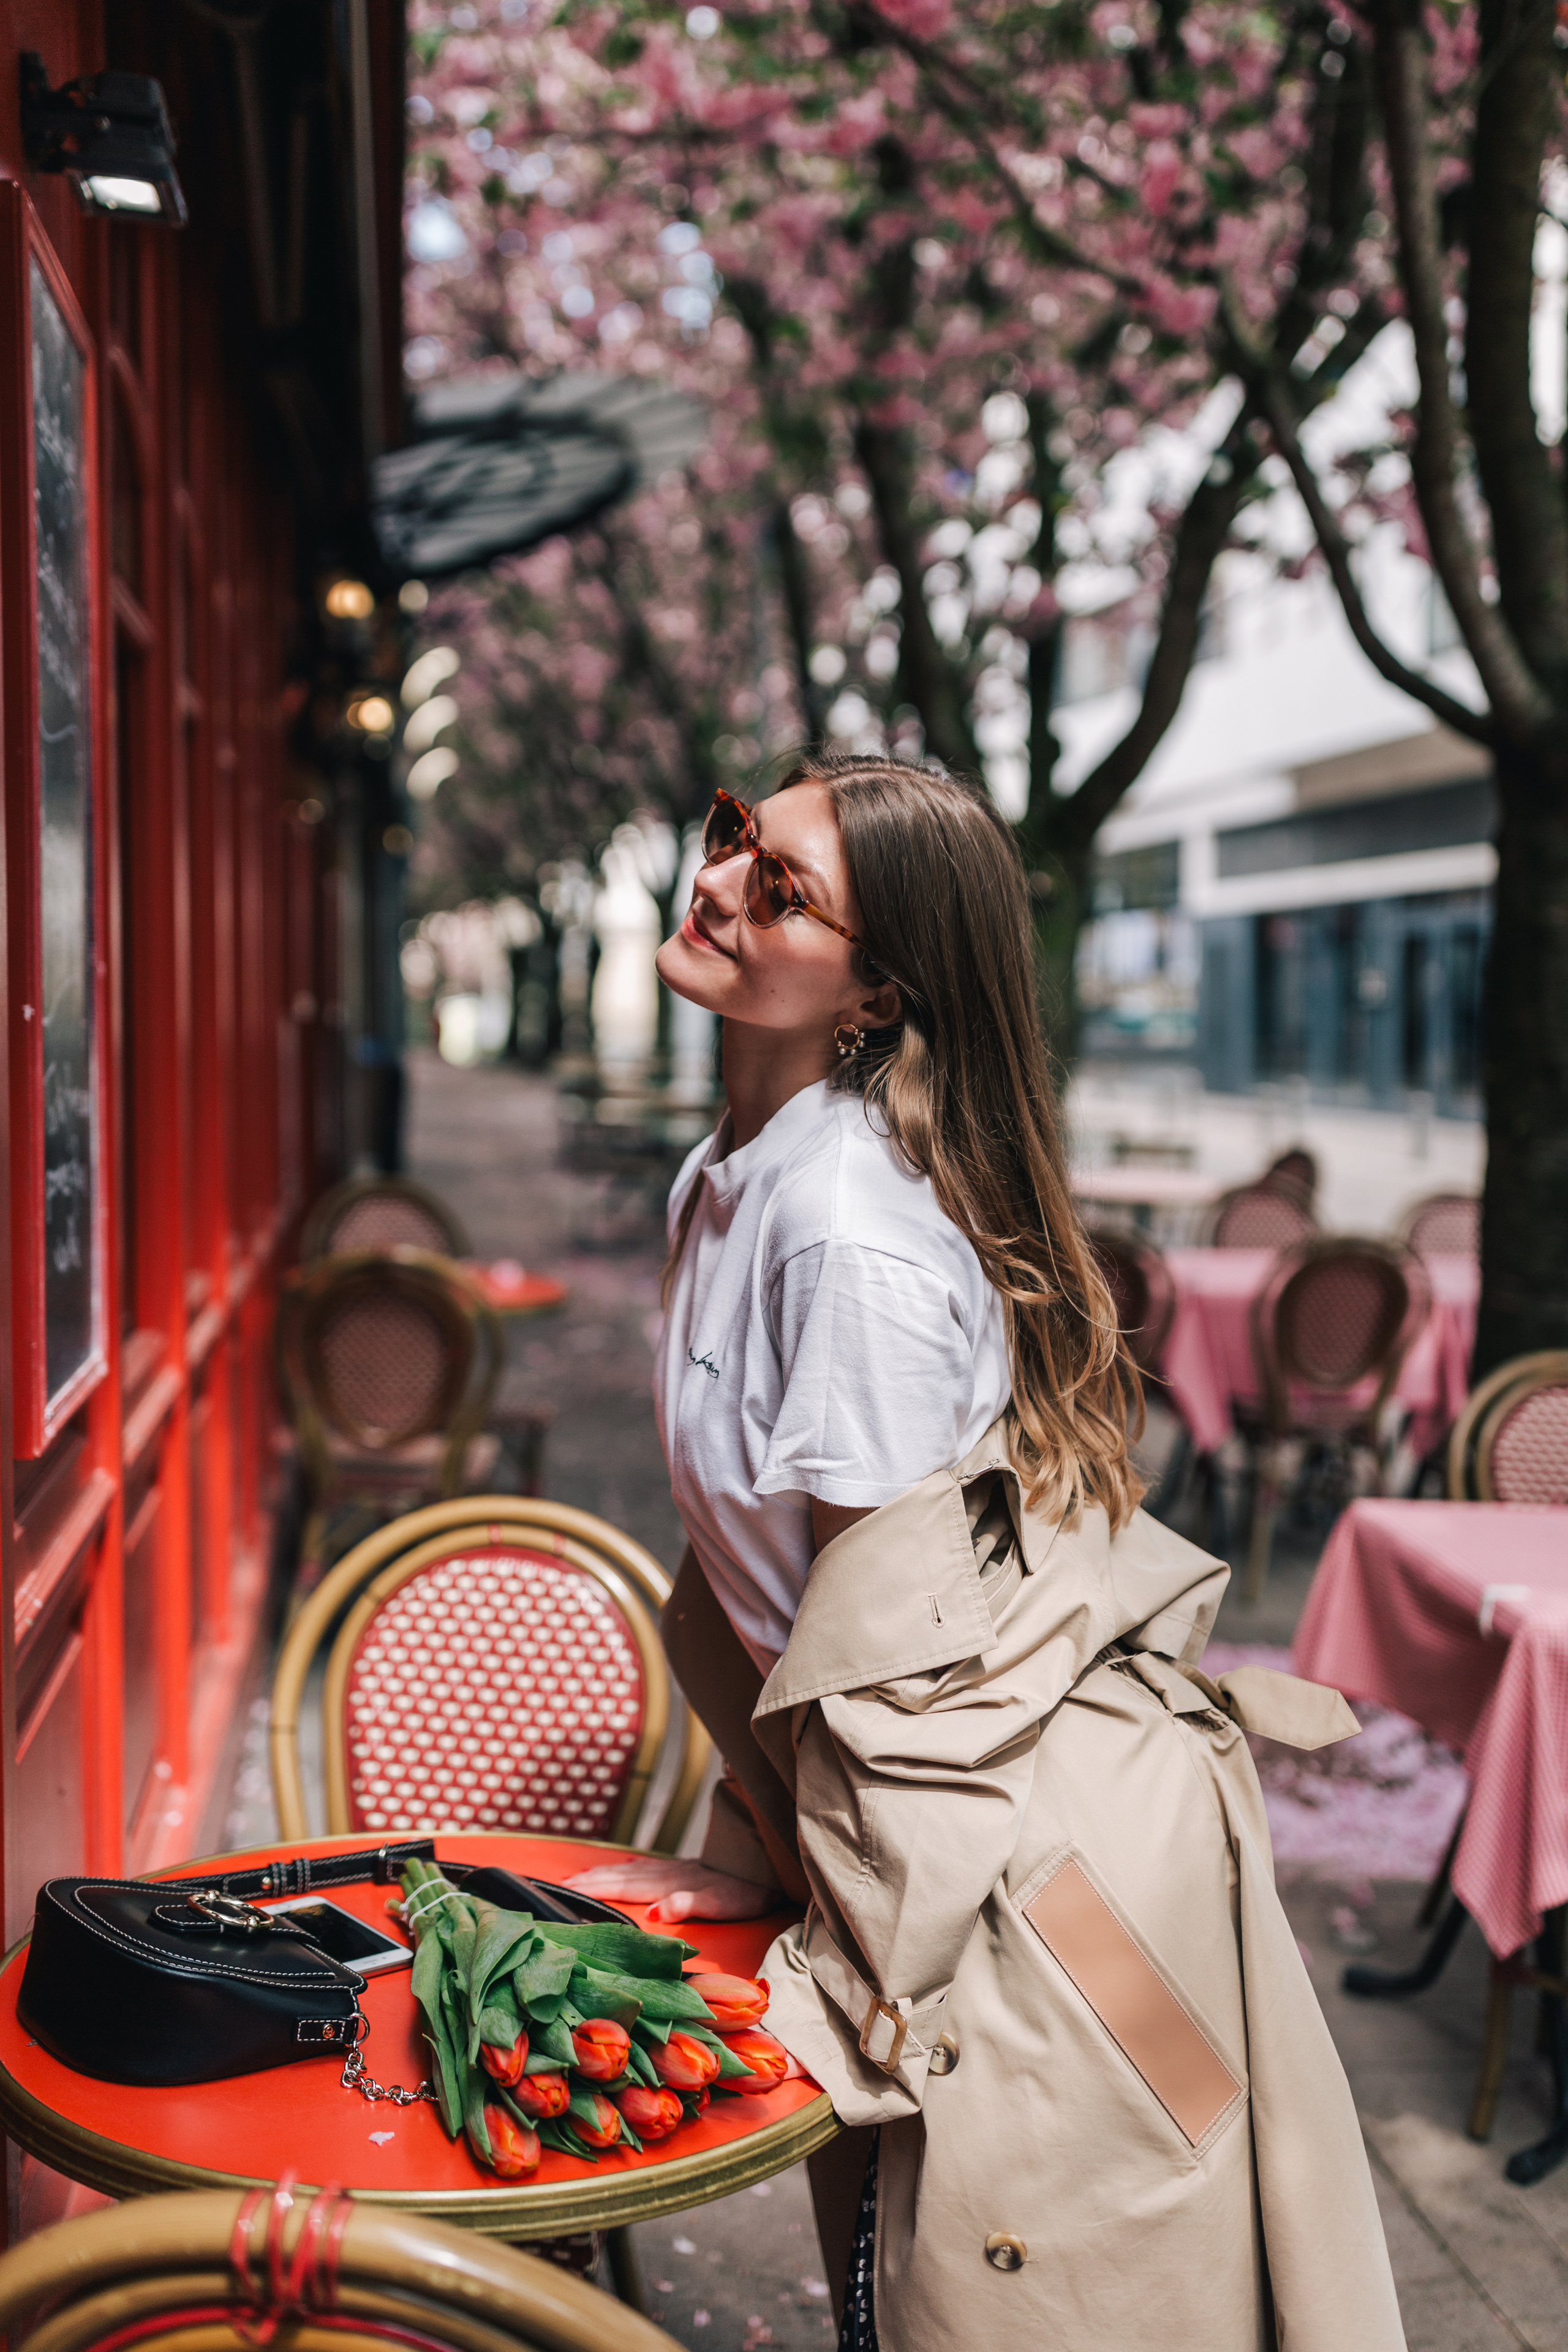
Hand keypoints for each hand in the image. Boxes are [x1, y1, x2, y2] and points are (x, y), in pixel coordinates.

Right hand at [562, 1856, 776, 1923]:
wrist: (766, 1864)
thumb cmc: (744, 1890)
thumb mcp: (719, 1903)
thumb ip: (686, 1904)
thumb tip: (654, 1912)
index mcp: (670, 1885)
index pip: (625, 1887)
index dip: (594, 1888)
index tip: (565, 1888)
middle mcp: (668, 1874)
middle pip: (621, 1877)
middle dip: (590, 1880)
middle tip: (560, 1883)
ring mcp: (675, 1869)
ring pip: (631, 1870)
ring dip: (604, 1873)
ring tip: (580, 1875)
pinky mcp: (685, 1870)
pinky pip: (646, 1867)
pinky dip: (628, 1867)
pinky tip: (624, 1867)